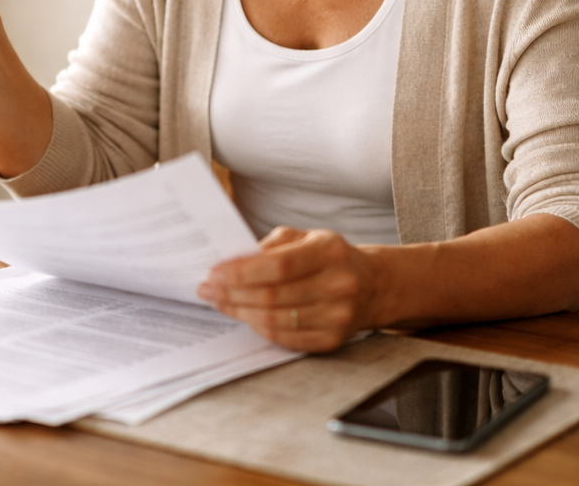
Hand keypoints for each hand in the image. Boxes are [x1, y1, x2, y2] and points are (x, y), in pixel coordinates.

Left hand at [197, 227, 381, 352]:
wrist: (372, 286)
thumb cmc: (328, 257)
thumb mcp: (305, 237)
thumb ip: (271, 246)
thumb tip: (231, 262)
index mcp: (329, 251)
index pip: (278, 266)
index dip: (241, 272)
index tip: (213, 272)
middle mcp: (338, 285)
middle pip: (272, 296)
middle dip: (231, 294)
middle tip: (206, 289)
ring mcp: (338, 316)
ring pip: (275, 320)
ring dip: (239, 312)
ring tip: (218, 302)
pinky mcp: (333, 340)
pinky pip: (286, 338)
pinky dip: (258, 327)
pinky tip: (243, 316)